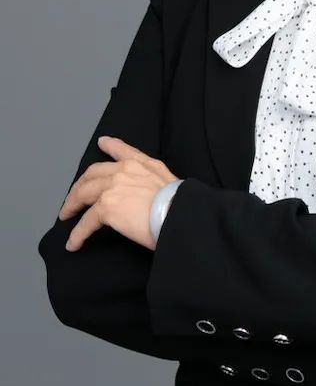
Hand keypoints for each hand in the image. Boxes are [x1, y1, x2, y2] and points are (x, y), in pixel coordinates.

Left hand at [58, 136, 178, 251]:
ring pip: (83, 194)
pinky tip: (73, 243)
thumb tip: (147, 193)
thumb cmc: (179, 203)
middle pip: (93, 174)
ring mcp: (113, 187)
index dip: (110, 146)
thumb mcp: (168, 181)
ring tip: (66, 216)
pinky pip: (86, 222)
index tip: (102, 142)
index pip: (122, 150)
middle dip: (80, 184)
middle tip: (74, 195)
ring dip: (72, 205)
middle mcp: (124, 170)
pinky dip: (77, 234)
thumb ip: (152, 179)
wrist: (178, 213)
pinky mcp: (106, 208)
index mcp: (142, 164)